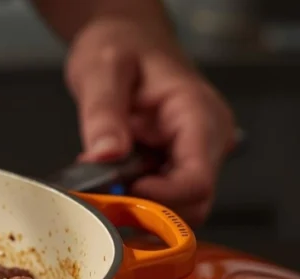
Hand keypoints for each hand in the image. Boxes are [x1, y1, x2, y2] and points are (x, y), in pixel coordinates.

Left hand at [65, 19, 236, 224]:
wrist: (125, 40)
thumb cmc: (121, 47)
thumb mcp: (102, 70)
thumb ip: (104, 113)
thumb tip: (105, 155)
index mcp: (197, 114)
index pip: (196, 178)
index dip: (160, 197)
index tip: (121, 192)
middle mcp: (206, 139)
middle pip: (193, 203)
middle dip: (148, 209)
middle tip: (103, 196)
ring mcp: (193, 154)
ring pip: (178, 207)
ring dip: (138, 207)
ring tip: (102, 184)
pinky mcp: (175, 164)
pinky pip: (163, 198)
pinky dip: (134, 199)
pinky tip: (109, 182)